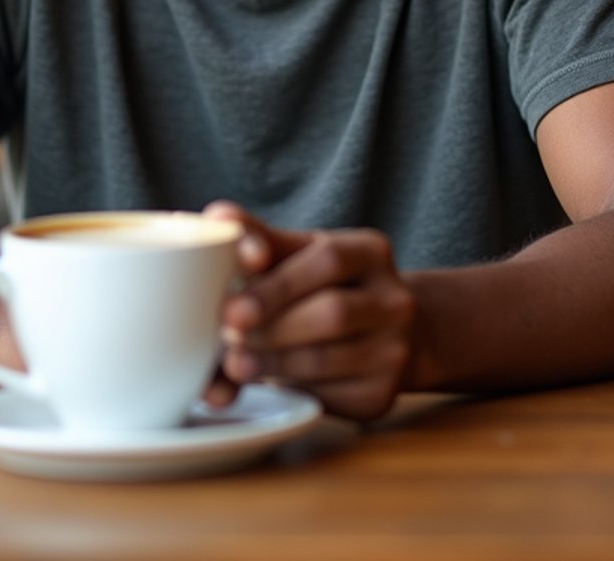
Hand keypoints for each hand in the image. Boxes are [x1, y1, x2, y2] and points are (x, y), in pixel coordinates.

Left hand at [203, 201, 414, 420]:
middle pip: (331, 313)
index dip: (278, 283)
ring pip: (326, 358)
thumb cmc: (323, 283)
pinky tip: (267, 381)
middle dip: (271, 325)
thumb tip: (218, 217)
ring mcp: (394, 351)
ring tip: (235, 361)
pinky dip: (290, 388)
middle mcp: (394, 300)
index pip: (328, 261)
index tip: (232, 305)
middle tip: (226, 334)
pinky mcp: (380, 395)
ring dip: (272, 361)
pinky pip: (329, 396)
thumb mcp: (300, 252)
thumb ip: (260, 236)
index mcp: (371, 252)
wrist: (381, 332)